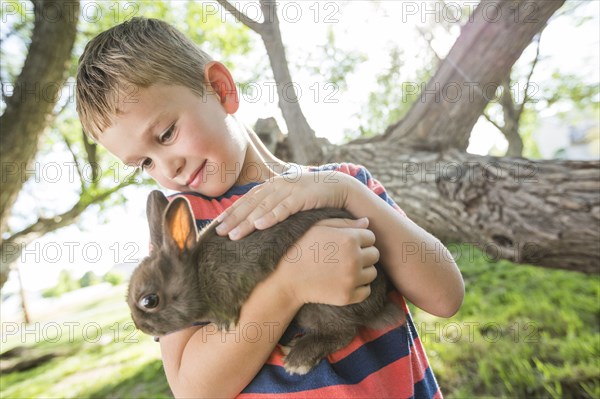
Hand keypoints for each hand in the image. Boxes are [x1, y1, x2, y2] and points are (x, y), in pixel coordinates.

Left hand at [215, 171, 350, 239]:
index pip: (247, 199)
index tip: (216, 226)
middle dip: (233, 219)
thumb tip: (257, 221)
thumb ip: (275, 205)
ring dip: (247, 222)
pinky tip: (259, 226)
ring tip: (233, 235)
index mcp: (272, 185)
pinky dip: (271, 216)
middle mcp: (277, 185)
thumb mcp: (290, 199)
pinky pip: (284, 208)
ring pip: (263, 207)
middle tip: (218, 233)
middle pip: (250, 203)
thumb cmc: (313, 196)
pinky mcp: (303, 196)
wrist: (340, 187)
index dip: (231, 212)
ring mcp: (289, 189)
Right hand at [272, 217, 379, 306]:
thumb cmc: (300, 247)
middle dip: (363, 254)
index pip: (371, 237)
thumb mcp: (318, 227)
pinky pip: (366, 291)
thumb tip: (367, 222)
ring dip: (362, 270)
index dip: (359, 238)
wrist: (284, 278)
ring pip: (372, 273)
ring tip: (344, 268)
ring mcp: (351, 279)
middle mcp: (354, 259)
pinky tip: (344, 281)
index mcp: (349, 238)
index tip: (346, 242)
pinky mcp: (347, 296)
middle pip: (374, 254)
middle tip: (345, 256)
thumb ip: (344, 222)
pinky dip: (359, 287)